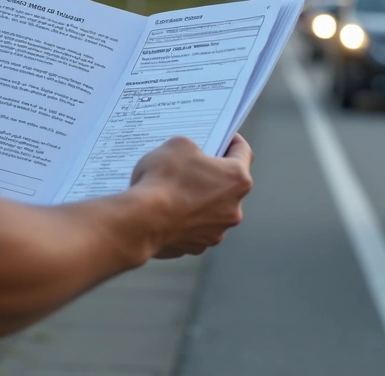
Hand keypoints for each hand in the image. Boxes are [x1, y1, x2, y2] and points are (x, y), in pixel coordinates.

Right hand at [128, 134, 253, 259]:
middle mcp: (234, 208)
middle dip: (212, 174)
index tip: (221, 138)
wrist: (141, 222)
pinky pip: (194, 228)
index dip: (231, 141)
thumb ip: (192, 147)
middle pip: (228, 184)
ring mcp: (216, 231)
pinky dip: (185, 219)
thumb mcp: (177, 145)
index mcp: (237, 179)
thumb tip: (190, 156)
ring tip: (174, 190)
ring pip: (211, 209)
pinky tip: (167, 211)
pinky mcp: (197, 247)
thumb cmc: (163, 180)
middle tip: (192, 165)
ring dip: (199, 199)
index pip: (243, 152)